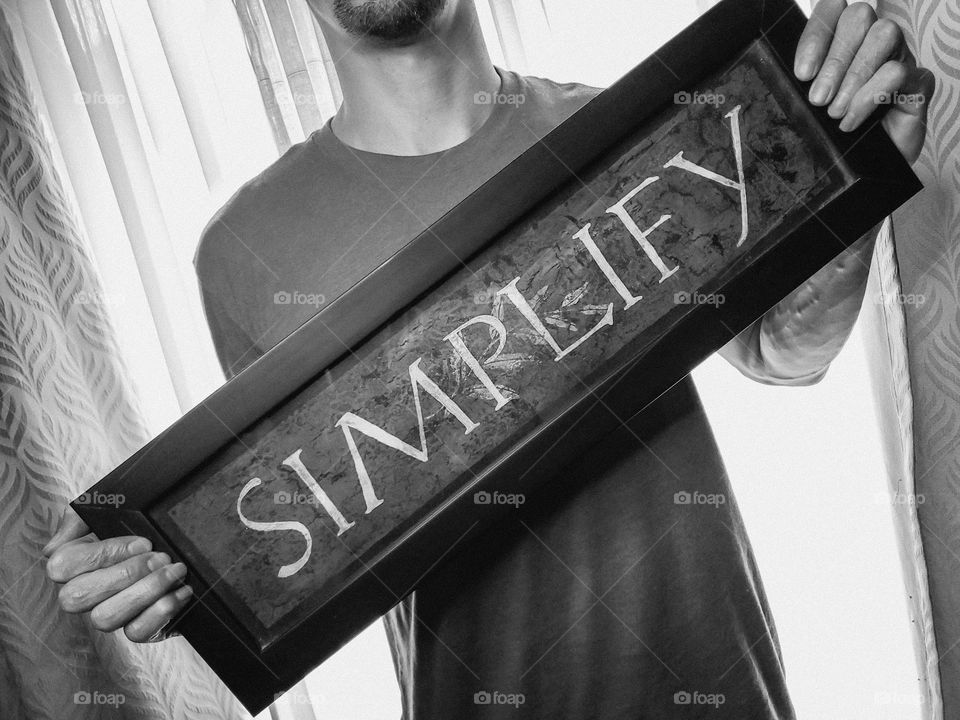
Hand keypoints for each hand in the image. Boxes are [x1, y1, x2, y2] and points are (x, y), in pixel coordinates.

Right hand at [45, 508, 192, 641]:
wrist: (186, 536)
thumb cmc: (141, 521)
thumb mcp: (113, 507)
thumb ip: (80, 517)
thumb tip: (53, 547)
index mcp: (73, 564)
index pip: (63, 567)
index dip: (103, 555)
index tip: (143, 542)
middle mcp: (85, 592)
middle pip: (77, 597)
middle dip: (125, 574)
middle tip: (162, 557)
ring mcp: (111, 613)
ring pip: (105, 618)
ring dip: (145, 592)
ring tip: (175, 571)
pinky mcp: (138, 628)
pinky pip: (137, 633)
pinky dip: (161, 612)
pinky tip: (182, 590)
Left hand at [794, 0, 934, 163]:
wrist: (859, 172)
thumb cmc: (831, 137)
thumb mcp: (805, 110)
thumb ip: (797, 87)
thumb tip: (782, 78)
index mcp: (842, 41)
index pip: (832, 10)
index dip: (816, 34)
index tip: (802, 73)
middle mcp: (872, 42)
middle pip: (858, 17)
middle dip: (834, 59)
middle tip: (818, 99)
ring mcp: (898, 57)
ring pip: (883, 35)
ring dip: (854, 76)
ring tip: (835, 112)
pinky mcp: (917, 82)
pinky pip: (897, 71)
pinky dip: (869, 97)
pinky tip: (852, 121)